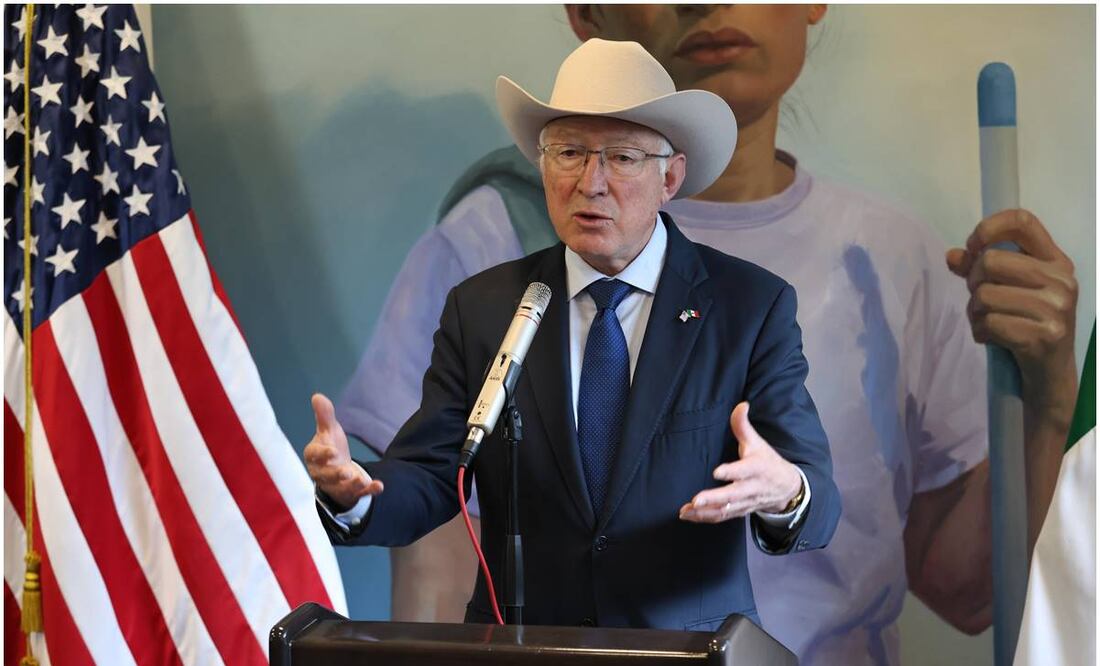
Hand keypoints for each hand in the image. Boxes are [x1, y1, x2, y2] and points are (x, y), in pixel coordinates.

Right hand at [304, 393, 383, 509]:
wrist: (337, 473)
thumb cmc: (329, 448)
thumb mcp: (328, 431)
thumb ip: (324, 416)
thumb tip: (317, 396)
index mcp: (315, 456)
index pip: (315, 455)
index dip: (323, 454)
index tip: (332, 452)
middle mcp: (323, 473)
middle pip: (327, 475)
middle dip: (337, 474)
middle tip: (346, 472)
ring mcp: (337, 485)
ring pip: (342, 487)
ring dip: (352, 484)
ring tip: (361, 480)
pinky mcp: (351, 493)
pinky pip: (360, 493)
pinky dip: (370, 490)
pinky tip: (380, 486)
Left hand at [679, 402, 802, 523]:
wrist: (786, 488)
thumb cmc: (767, 462)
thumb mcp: (757, 442)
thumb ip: (743, 425)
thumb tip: (741, 405)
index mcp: (756, 468)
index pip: (745, 470)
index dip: (732, 472)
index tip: (717, 472)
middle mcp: (751, 488)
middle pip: (734, 495)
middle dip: (715, 499)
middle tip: (697, 500)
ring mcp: (745, 502)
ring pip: (726, 510)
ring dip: (706, 512)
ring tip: (687, 509)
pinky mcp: (739, 511)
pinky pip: (722, 517)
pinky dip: (705, 518)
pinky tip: (689, 515)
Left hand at [946, 209, 1076, 413]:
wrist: (1049, 374)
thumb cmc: (1026, 324)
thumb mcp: (1009, 291)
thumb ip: (980, 271)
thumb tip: (952, 256)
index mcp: (1055, 261)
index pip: (1022, 221)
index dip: (988, 228)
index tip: (972, 247)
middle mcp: (1062, 280)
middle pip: (991, 261)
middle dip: (973, 282)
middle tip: (980, 299)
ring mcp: (1057, 308)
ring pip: (985, 295)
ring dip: (975, 312)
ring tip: (987, 321)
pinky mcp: (1045, 335)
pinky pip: (990, 323)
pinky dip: (981, 332)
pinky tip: (991, 338)